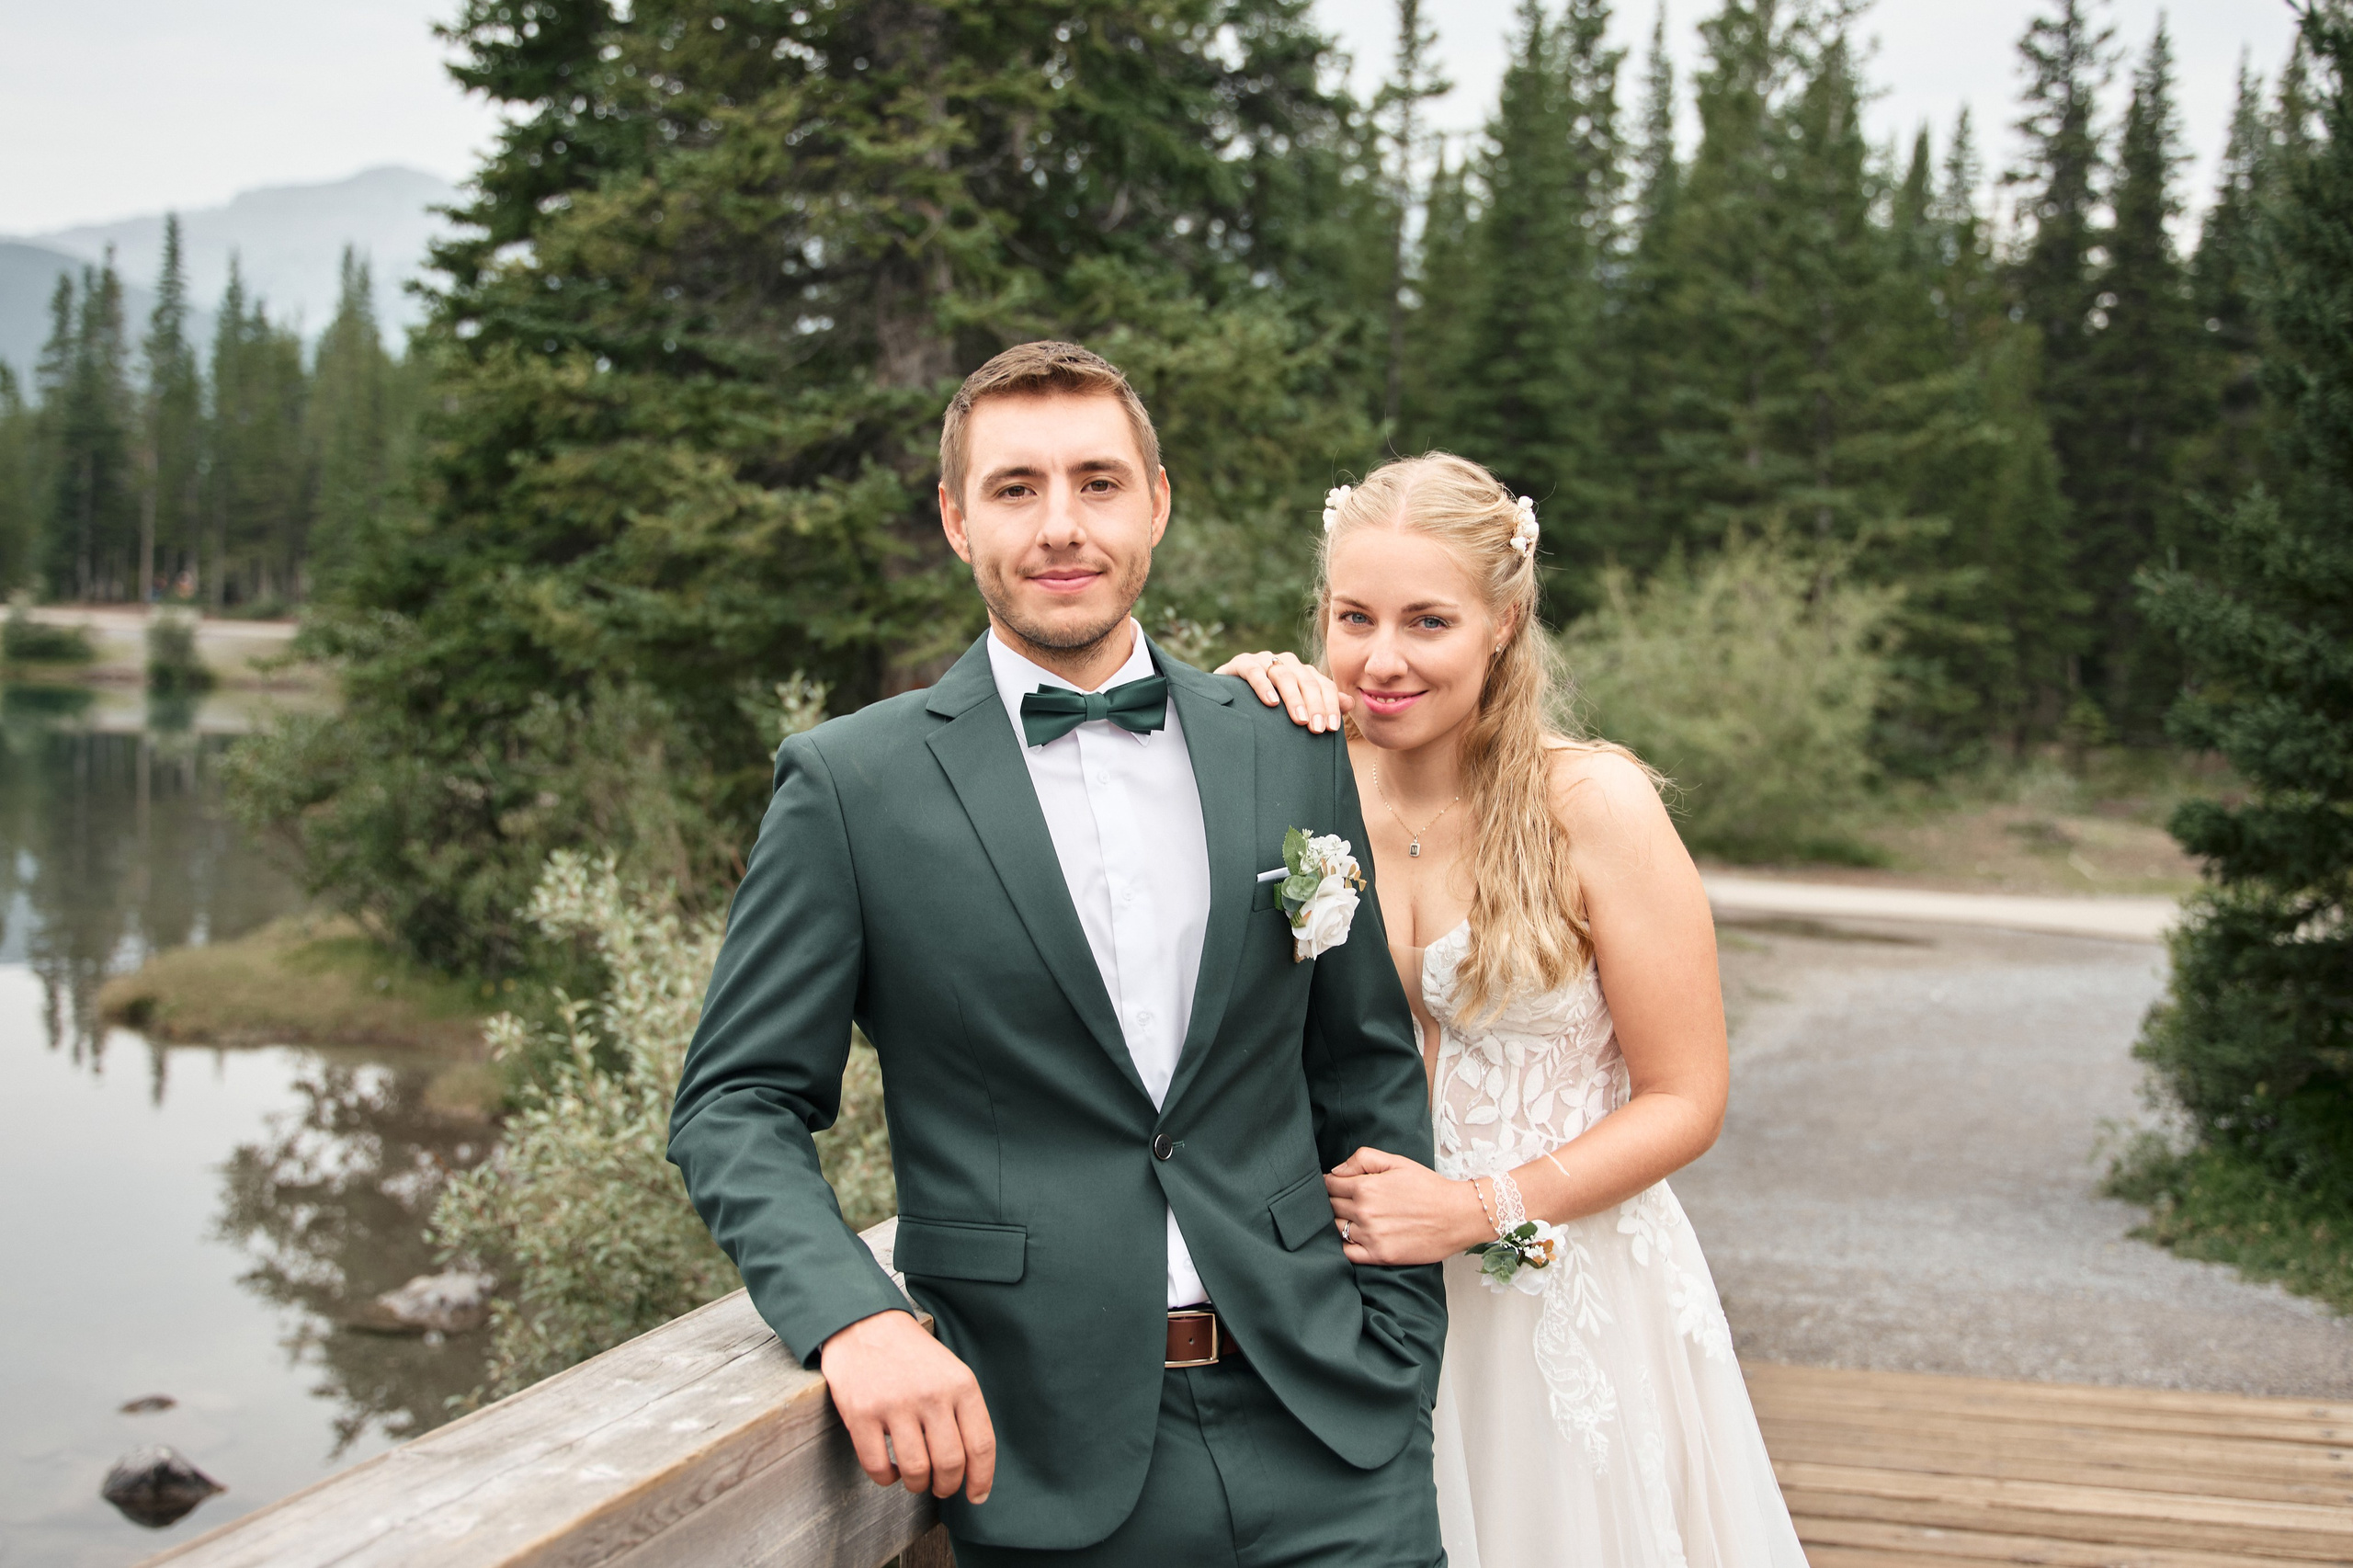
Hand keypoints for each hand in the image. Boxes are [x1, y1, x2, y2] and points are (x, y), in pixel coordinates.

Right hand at [820, 1309, 997, 1503]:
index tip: (977, 1495)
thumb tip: (974, 1466)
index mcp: (960, 1385)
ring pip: (916, 1470)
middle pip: (950, 1463)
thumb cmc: (911, 1355)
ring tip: (915, 1478)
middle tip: (941, 1487)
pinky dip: (886, 1479)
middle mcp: (931, 1395)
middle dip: (947, 1486)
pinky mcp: (862, 1414)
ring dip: (917, 1485)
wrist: (865, 1325)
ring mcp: (895, 1404)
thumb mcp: (950, 1372)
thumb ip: (964, 1412)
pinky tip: (890, 1470)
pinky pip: (878, 1467)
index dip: (982, 1478)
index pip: (981, 1444)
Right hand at [1213, 650, 1349, 732]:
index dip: (1330, 705)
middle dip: (1314, 705)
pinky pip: (1254, 671)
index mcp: (1302, 673)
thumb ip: (1321, 705)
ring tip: (1299, 720)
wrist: (1227, 701)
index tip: (1332, 728)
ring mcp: (1263, 660)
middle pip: (1307, 680)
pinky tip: (1271, 702)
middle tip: (1317, 729)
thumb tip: (1349, 703)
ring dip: (1293, 698)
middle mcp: (1285, 663)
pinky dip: (1263, 686)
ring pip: (1284, 675)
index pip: (1323, 685)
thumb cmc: (1265, 709)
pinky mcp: (1241, 663)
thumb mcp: (1294, 709)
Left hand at [1325, 1146, 1491, 1266]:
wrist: (1457, 1216)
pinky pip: (1347, 1253)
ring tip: (1350, 1218)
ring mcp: (1371, 1236)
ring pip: (1335, 1229)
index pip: (1329, 1185)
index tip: (1336, 1185)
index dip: (1330, 1183)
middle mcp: (1363, 1213)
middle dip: (1332, 1201)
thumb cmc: (1428, 1187)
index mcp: (1365, 1187)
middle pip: (1329, 1207)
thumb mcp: (1397, 1162)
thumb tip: (1335, 1171)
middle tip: (1344, 1201)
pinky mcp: (1380, 1256)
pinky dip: (1345, 1246)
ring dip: (1338, 1223)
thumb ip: (1363, 1159)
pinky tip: (1354, 1238)